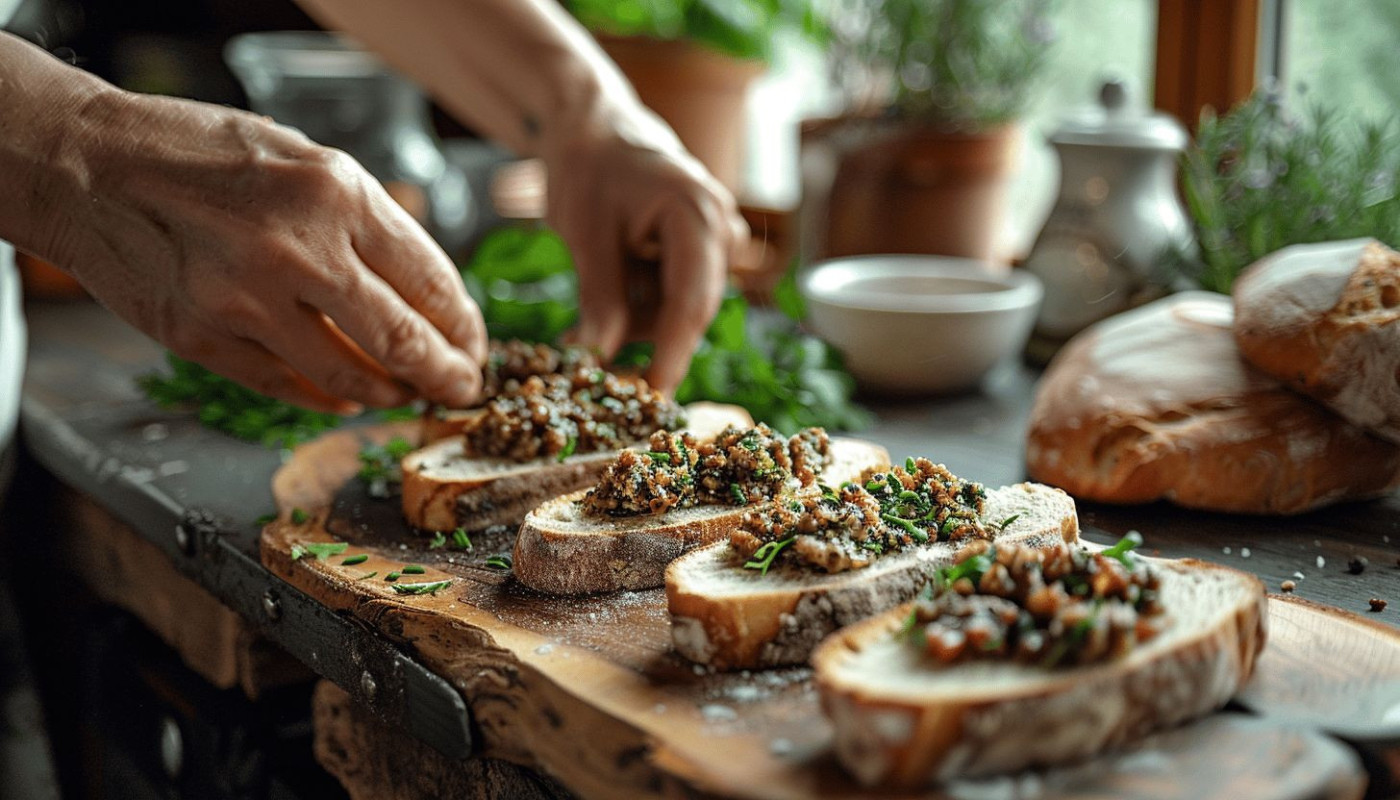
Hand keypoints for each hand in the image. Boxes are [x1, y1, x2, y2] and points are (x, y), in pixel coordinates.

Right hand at [46, 89, 487, 412]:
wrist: (87, 165)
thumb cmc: (199, 152)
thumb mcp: (303, 158)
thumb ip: (362, 220)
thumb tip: (422, 289)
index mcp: (336, 194)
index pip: (431, 280)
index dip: (464, 325)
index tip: (474, 344)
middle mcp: (298, 250)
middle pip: (403, 340)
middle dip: (445, 375)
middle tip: (461, 389)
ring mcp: (246, 300)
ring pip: (348, 376)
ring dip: (389, 394)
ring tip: (407, 395)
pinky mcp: (202, 338)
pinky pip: (286, 386)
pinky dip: (327, 397)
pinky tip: (347, 396)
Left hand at [546, 104, 747, 392]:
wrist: (593, 126)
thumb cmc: (588, 167)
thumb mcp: (586, 236)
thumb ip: (600, 301)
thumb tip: (597, 364)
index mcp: (696, 214)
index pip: (690, 303)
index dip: (671, 356)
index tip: (652, 400)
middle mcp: (720, 226)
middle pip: (689, 310)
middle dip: (645, 344)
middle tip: (599, 379)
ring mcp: (715, 236)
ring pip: (677, 307)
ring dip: (633, 325)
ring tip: (578, 331)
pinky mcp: (700, 247)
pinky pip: (672, 293)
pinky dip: (637, 308)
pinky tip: (600, 311)